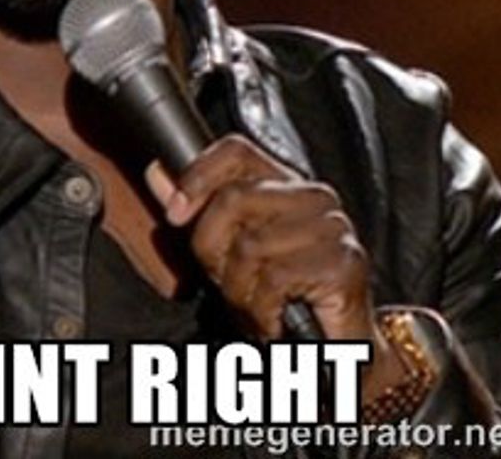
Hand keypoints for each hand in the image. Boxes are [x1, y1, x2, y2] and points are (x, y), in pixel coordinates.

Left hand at [146, 135, 405, 399]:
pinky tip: (273, 320)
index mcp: (284, 184)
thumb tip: (155, 172)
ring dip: (239, 290)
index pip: (236, 151)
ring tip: (254, 306)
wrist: (335, 350)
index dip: (197, 176)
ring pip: (250, 244)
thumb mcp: (225, 250)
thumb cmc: (280, 297)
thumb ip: (193, 211)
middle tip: (226, 282)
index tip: (175, 214)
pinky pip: (276, 278)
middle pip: (234, 198)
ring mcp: (333, 226)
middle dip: (212, 249)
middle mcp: (313, 196)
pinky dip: (261, 310)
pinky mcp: (345, 262)